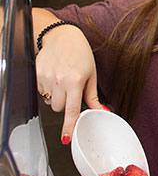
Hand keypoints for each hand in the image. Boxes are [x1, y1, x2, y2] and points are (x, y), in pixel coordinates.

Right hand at [34, 13, 103, 143]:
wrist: (61, 36)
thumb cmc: (80, 54)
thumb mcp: (91, 74)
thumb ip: (92, 96)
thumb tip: (101, 111)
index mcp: (75, 81)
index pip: (71, 110)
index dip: (69, 125)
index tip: (66, 138)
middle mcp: (59, 81)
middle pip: (58, 108)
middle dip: (65, 105)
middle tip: (71, 92)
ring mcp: (46, 78)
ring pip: (49, 102)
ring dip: (56, 98)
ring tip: (63, 82)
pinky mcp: (37, 74)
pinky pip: (42, 92)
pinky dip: (48, 90)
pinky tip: (55, 78)